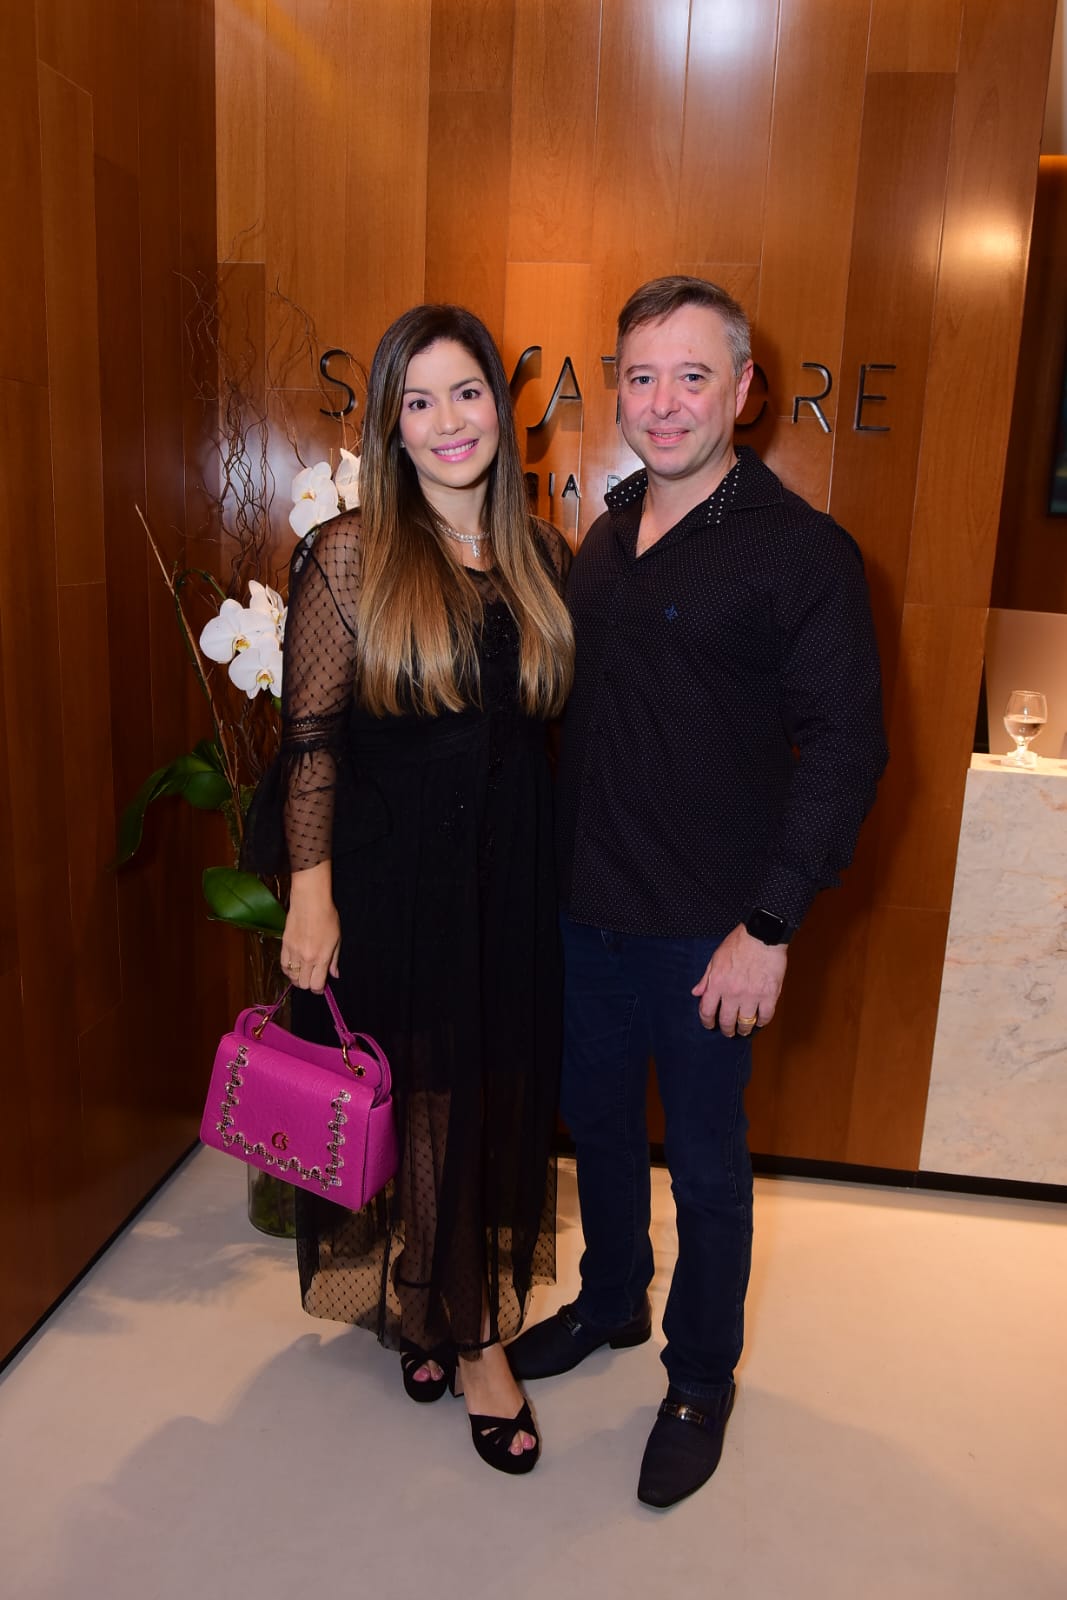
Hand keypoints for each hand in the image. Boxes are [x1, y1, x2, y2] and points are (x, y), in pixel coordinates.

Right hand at [281, 873, 340, 993]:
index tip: (321, 987)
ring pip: (292, 977)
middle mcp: (306, 958)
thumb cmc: (327, 917)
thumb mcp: (337, 939)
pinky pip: (283, 966)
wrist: (310, 901)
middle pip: (303, 984)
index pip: (316, 984)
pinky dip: (288, 970)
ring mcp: (293, 952)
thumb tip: (334, 975)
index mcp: (321, 957)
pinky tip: (294, 966)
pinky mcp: (284, 945)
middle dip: (309, 984)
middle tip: (313, 978)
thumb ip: (334, 960)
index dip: (318, 989)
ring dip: (298, 978)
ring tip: (304, 972)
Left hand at [691, 924, 787, 1035]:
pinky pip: (765, 1016)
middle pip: (727, 1021)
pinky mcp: (769, 994)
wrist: (762, 934)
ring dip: (744, 1029)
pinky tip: (759, 1021)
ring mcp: (752, 995)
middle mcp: (733, 993)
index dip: (707, 1022)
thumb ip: (706, 978)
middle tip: (729, 1032)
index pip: (707, 1011)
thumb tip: (696, 992)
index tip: (710, 1025)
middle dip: (727, 1030)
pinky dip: (762, 1022)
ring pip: (746, 1022)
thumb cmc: (739, 943)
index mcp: (717, 983)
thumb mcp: (716, 958)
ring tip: (744, 1030)